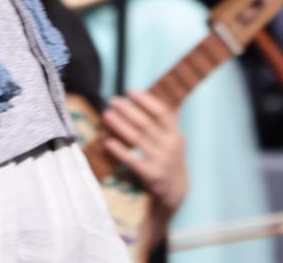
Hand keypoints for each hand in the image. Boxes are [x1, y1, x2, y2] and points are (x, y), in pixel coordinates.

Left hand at [101, 90, 187, 219]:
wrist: (176, 191)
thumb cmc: (171, 159)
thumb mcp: (175, 139)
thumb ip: (171, 119)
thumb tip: (174, 96)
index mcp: (175, 134)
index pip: (161, 112)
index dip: (145, 100)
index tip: (130, 91)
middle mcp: (170, 146)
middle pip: (146, 123)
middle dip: (127, 110)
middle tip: (112, 101)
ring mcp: (161, 161)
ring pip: (137, 139)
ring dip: (120, 125)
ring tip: (106, 115)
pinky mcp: (151, 175)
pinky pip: (132, 161)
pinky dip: (119, 151)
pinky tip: (107, 142)